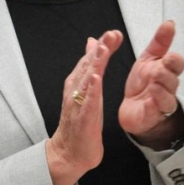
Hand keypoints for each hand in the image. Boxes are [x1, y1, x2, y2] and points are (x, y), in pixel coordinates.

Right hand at [46, 30, 121, 184]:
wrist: (69, 152)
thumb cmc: (79, 120)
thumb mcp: (87, 89)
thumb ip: (89, 65)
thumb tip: (92, 42)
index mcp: (79, 82)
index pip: (91, 59)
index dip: (102, 45)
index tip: (114, 32)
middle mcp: (76, 89)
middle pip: (89, 65)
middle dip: (100, 49)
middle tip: (111, 34)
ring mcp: (78, 103)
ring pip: (87, 80)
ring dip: (95, 64)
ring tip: (103, 49)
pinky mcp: (83, 119)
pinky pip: (87, 102)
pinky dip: (91, 90)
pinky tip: (96, 79)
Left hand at [118, 20, 183, 148]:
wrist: (133, 108)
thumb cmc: (143, 82)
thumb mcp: (149, 58)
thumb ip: (160, 42)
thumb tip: (170, 22)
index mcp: (166, 71)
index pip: (177, 64)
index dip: (175, 61)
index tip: (169, 56)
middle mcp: (167, 87)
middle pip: (173, 80)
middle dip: (167, 74)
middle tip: (158, 68)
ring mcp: (161, 103)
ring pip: (167, 97)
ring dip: (161, 89)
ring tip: (153, 83)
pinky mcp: (151, 116)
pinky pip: (155, 111)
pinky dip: (153, 106)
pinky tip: (149, 100)